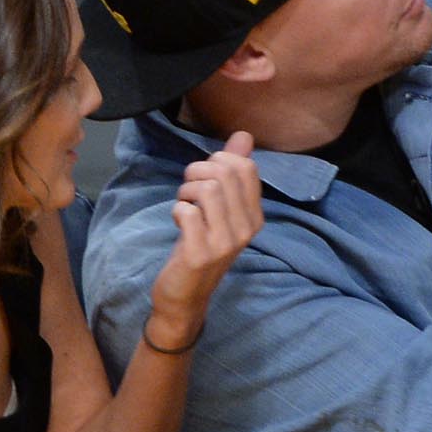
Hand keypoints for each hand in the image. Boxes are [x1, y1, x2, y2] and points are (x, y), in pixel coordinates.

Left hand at [146, 131, 259, 346]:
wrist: (186, 294)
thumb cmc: (201, 245)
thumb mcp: (220, 209)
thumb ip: (233, 172)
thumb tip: (244, 136)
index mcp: (255, 216)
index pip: (245, 168)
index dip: (217, 161)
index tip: (205, 178)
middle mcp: (246, 229)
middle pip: (222, 173)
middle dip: (196, 172)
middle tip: (188, 191)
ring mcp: (226, 242)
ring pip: (205, 189)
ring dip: (185, 192)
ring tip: (184, 207)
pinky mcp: (201, 253)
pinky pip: (186, 212)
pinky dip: (176, 211)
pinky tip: (179, 224)